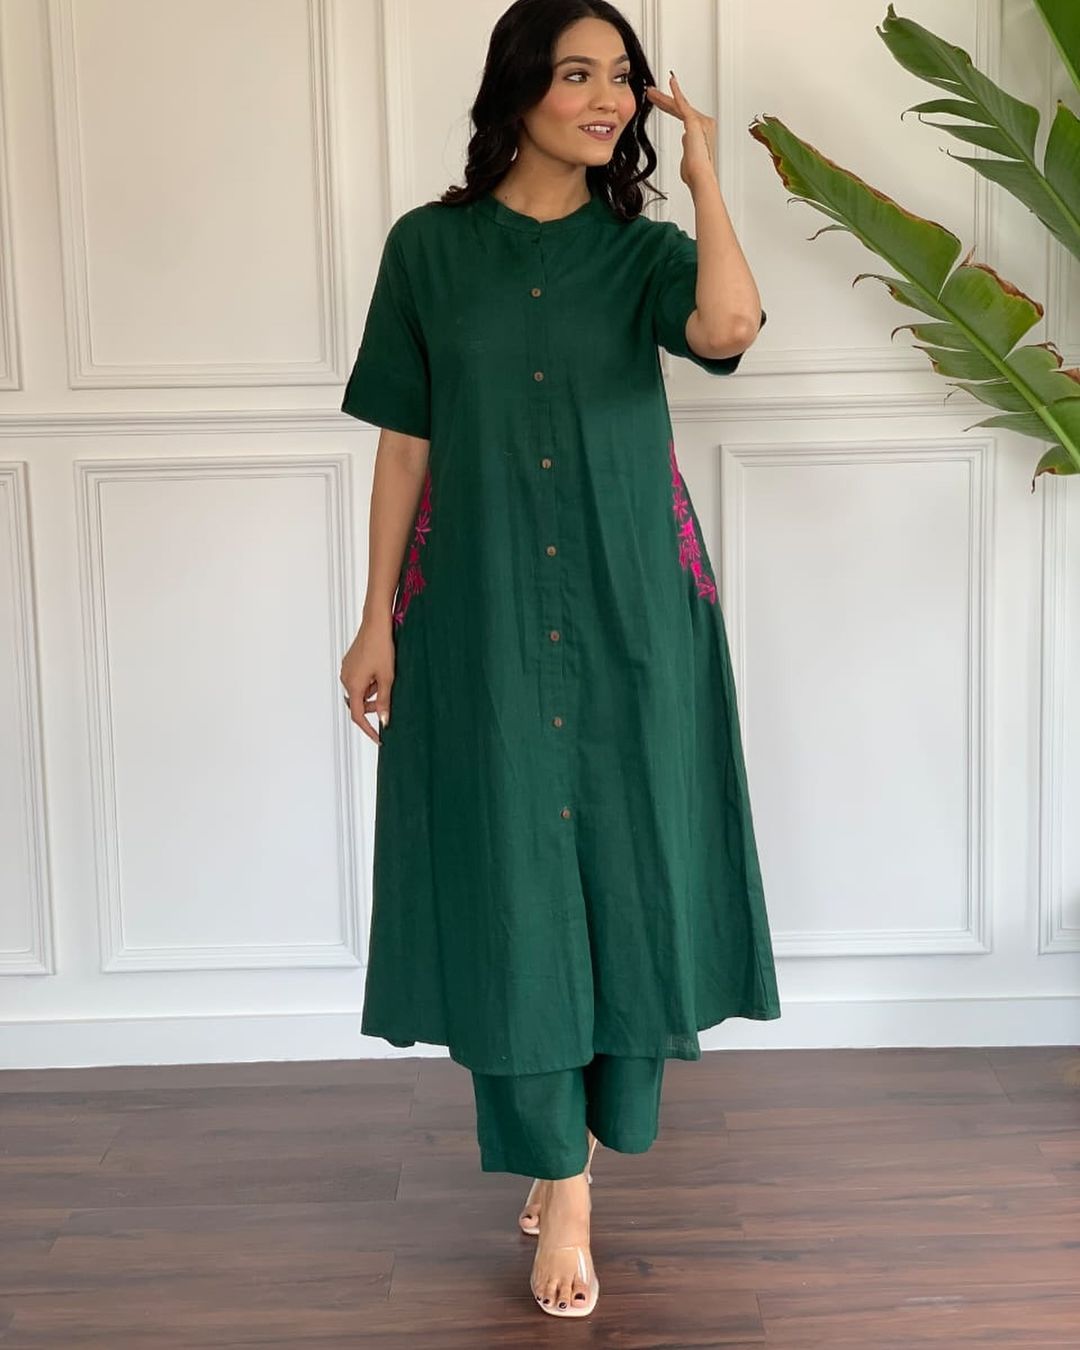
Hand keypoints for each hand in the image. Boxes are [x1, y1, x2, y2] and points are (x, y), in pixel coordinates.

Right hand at [340, 617, 394, 746]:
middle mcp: (346, 679)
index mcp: (353, 685)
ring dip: (371, 692)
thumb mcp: (387, 677)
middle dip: (372, 706)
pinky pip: (358, 680)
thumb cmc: (382, 647)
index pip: (357, 715)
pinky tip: (379, 670)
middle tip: (388, 702)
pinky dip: (368, 682)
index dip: (369, 729)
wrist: (376, 624)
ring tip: (385, 678)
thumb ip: (385, 701)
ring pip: (359, 691)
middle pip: (357, 703)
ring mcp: (346, 670)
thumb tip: (384, 720)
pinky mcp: (350, 663)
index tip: (378, 737)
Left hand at [644, 71, 715, 187]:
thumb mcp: (688, 159)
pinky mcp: (694, 122)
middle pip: (680, 108)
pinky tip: (671, 81)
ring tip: (651, 92)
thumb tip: (686, 143)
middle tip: (652, 93)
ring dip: (664, 97)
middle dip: (664, 100)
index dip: (669, 108)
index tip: (659, 102)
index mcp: (701, 132)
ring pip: (678, 105)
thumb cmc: (695, 174)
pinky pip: (683, 104)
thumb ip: (687, 149)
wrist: (701, 177)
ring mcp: (701, 121)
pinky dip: (676, 92)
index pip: (682, 115)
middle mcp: (704, 123)